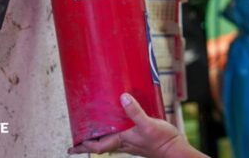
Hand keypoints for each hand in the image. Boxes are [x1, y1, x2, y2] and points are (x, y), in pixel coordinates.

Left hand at [67, 93, 199, 157]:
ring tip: (95, 132)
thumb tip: (123, 98)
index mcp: (123, 140)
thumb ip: (135, 112)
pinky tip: (120, 125)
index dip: (83, 146)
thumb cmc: (162, 142)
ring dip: (101, 139)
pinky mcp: (141, 139)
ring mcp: (132, 142)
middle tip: (78, 141)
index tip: (72, 146)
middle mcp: (125, 143)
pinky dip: (116, 133)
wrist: (176, 151)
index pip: (97, 146)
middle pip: (101, 145)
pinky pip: (123, 137)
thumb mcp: (148, 125)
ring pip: (111, 142)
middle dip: (89, 143)